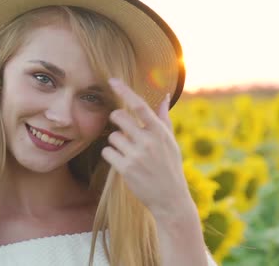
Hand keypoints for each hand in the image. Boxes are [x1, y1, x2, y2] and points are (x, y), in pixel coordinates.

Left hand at [102, 78, 192, 216]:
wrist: (170, 199)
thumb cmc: (170, 167)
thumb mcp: (171, 142)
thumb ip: (164, 119)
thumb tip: (165, 96)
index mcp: (160, 132)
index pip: (140, 106)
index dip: (125, 91)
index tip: (112, 80)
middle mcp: (148, 141)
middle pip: (119, 117)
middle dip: (116, 119)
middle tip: (122, 127)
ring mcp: (137, 155)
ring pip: (112, 136)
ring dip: (116, 143)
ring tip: (128, 153)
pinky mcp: (126, 169)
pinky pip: (107, 152)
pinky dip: (111, 155)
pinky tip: (122, 162)